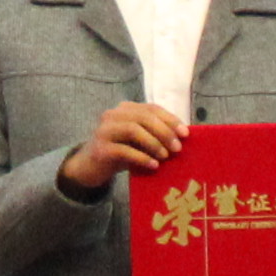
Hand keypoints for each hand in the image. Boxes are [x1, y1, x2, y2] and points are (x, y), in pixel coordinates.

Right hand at [56, 100, 188, 196]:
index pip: (151, 108)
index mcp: (125, 109)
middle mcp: (112, 115)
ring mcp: (104, 130)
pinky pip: (124, 150)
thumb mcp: (138, 141)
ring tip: (166, 157)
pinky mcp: (100, 148)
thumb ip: (154, 135)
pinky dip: (142, 158)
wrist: (90, 167)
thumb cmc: (120, 152)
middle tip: (178, 148)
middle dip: (164, 132)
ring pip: (133, 130)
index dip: (170, 119)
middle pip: (143, 117)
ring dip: (154, 143)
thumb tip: (182, 138)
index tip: (185, 133)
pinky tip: (153, 166)